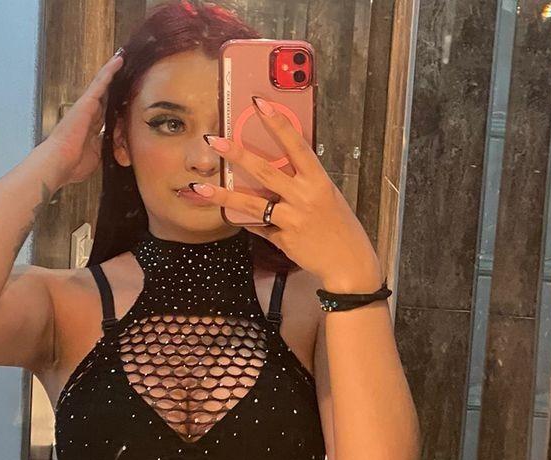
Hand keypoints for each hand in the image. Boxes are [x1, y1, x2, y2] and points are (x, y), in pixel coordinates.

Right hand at [44, 51, 123, 187]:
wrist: (59, 162)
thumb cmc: (73, 164)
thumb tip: (115, 146)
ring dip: (113, 71)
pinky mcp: (87, 102)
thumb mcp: (97, 156)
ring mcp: (87, 106)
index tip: (123, 99)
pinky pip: (101, 83)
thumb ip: (105, 147)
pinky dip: (110, 71)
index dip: (115, 105)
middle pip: (104, 95)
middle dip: (114, 84)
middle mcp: (88, 114)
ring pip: (102, 84)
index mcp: (91, 128)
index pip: (106, 113)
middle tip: (124, 70)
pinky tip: (119, 61)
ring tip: (122, 58)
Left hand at [194, 97, 382, 291]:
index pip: (296, 145)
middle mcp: (305, 197)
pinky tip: (235, 216)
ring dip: (223, 195)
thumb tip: (277, 171)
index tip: (259, 103)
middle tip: (214, 140)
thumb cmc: (341, 227)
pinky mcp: (283, 239)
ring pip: (251, 204)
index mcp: (319, 181)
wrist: (350, 263)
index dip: (278, 123)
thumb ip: (304, 183)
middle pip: (265, 171)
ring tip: (201, 187)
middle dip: (237, 154)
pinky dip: (247, 221)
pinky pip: (259, 226)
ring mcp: (292, 219)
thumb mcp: (328, 197)